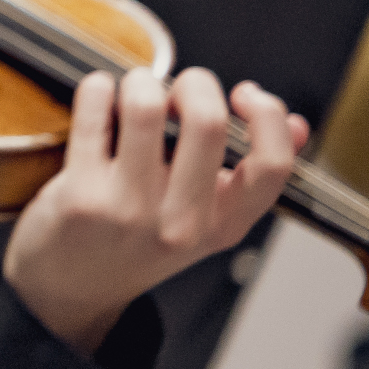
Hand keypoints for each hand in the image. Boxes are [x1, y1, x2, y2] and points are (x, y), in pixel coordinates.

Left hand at [4, 69, 306, 356]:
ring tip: (134, 89)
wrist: (70, 288)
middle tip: (177, 86)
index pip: (271, 166)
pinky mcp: (79, 196)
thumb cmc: (136, 242)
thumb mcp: (203, 222)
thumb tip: (297, 127)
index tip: (244, 94)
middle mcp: (180, 223)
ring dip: (141, 81)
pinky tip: (98, 95)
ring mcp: (128, 211)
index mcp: (223, 226)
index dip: (268, 115)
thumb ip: (247, 177)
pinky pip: (92, 113)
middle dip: (194, 82)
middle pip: (206, 122)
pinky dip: (97, 88)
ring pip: (145, 108)